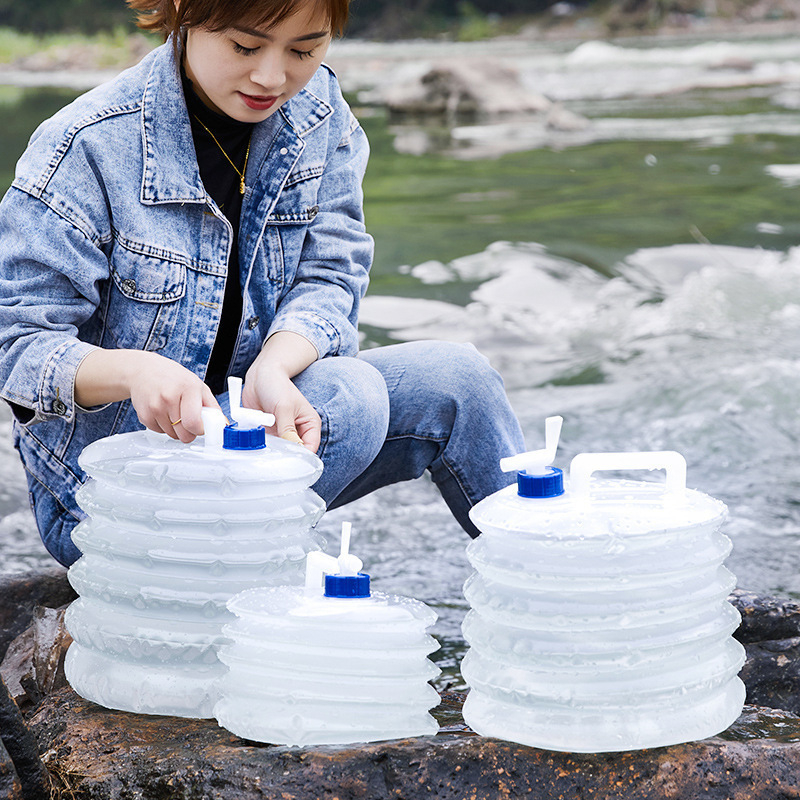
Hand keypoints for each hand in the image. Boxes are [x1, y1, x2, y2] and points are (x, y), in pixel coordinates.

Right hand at [75, 349, 219, 442]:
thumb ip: (212, 406)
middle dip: (190, 431)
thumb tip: (222, 424)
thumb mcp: (197, 386)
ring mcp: (155, 407)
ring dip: (176, 428)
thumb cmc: (173, 378)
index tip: (202, 426)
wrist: (143, 370)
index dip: (200, 429)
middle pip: (184, 434)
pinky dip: (163, 426)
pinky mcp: (144, 415)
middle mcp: (169, 397)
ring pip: (172, 435)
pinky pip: (159, 432)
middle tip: (188, 419)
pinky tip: (163, 411)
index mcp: (188, 389)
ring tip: (174, 411)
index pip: (194, 423)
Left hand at [242, 332, 320, 452]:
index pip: (311, 447)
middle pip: (296, 452)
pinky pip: (268, 445)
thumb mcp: (284, 408)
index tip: (290, 461)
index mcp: (310, 424)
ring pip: (281, 450)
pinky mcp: (270, 432)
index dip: (303, 456)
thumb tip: (291, 449)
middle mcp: (298, 430)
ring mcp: (283, 432)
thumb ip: (287, 430)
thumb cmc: (277, 386)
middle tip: (275, 455)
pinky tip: (258, 442)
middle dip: (286, 455)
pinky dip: (263, 445)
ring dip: (273, 450)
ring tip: (265, 445)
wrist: (259, 377)